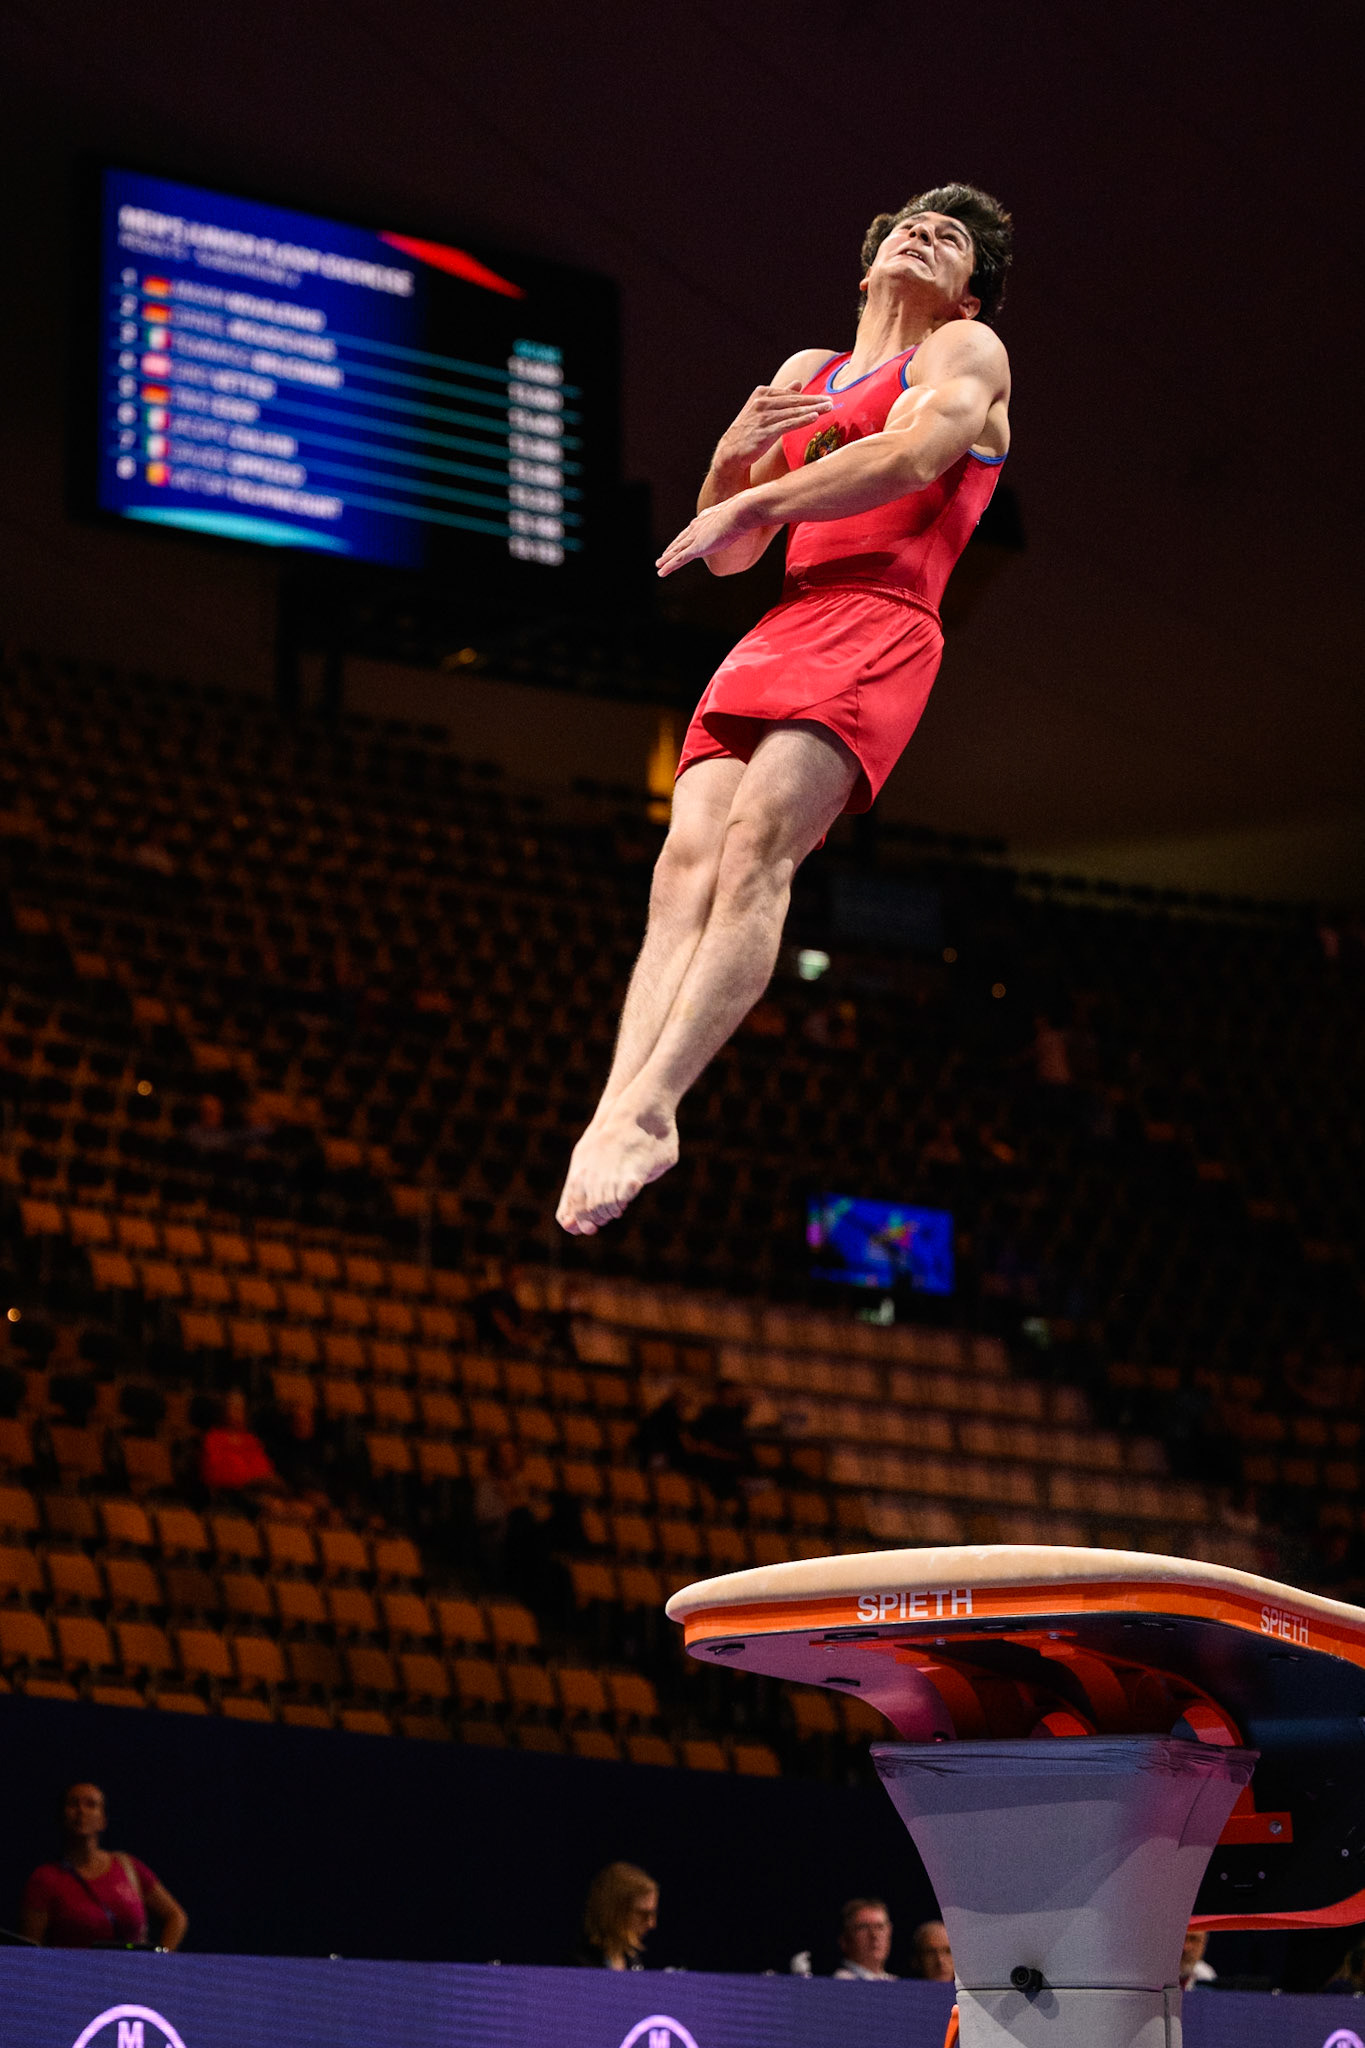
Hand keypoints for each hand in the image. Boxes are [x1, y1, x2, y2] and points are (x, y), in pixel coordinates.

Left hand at [656, 493, 765, 577]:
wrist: (743, 510)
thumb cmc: (748, 511)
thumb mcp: (746, 516)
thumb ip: (747, 520)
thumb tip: (761, 520)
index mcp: (707, 519)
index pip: (692, 531)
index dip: (684, 539)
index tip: (679, 543)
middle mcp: (698, 527)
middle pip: (681, 540)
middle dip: (671, 549)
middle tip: (662, 556)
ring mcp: (696, 537)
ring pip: (677, 551)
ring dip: (666, 559)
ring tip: (658, 566)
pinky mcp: (696, 547)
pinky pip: (678, 559)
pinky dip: (668, 566)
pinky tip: (661, 572)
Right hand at [714, 379, 831, 471]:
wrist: (731, 451)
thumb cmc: (750, 430)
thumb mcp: (763, 408)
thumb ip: (781, 395)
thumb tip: (798, 383)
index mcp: (762, 393)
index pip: (790, 394)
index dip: (809, 396)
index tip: (826, 397)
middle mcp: (762, 402)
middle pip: (794, 401)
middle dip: (815, 401)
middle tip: (832, 401)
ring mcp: (763, 417)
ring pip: (793, 411)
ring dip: (813, 409)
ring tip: (829, 408)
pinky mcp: (764, 432)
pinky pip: (788, 424)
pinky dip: (802, 420)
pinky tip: (815, 417)